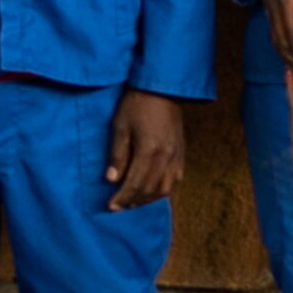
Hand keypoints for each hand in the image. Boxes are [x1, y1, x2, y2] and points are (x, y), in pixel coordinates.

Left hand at [105, 91, 185, 209]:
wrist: (162, 86)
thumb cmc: (137, 104)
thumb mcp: (120, 126)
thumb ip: (117, 155)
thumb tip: (112, 179)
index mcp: (149, 150)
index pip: (135, 183)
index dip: (122, 197)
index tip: (111, 206)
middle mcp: (166, 156)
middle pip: (150, 189)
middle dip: (134, 201)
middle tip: (120, 206)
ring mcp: (177, 155)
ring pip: (166, 188)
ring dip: (149, 198)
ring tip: (135, 201)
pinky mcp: (181, 151)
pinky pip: (176, 179)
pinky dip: (163, 189)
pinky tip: (153, 190)